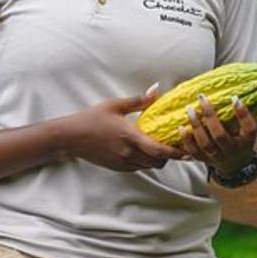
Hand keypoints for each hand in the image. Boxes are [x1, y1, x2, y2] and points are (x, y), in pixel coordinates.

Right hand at [66, 88, 183, 171]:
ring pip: (148, 167)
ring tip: (158, 149)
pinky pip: (137, 168)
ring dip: (156, 160)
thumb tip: (156, 89)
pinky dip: (144, 162)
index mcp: (130, 136)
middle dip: (168, 157)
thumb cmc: (91, 118)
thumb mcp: (115, 105)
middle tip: (172, 147)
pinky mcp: (116, 167)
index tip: (186, 150)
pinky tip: (141, 152)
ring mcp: (122, 162)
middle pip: (158, 163)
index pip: (159, 150)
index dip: (175, 153)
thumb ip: (139, 100)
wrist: (70, 137)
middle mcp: (128, 153)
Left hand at [178, 93, 256, 175]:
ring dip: (196, 126)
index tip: (234, 97)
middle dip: (210, 116)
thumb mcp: (248, 128)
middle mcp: (232, 151)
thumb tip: (250, 87)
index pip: (249, 129)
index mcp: (247, 141)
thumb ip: (248, 112)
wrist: (235, 164)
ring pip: (205, 144)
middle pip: (220, 136)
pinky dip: (186, 140)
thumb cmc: (241, 138)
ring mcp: (217, 157)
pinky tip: (181, 127)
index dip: (243, 114)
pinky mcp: (204, 159)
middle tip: (202, 97)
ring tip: (189, 109)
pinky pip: (193, 152)